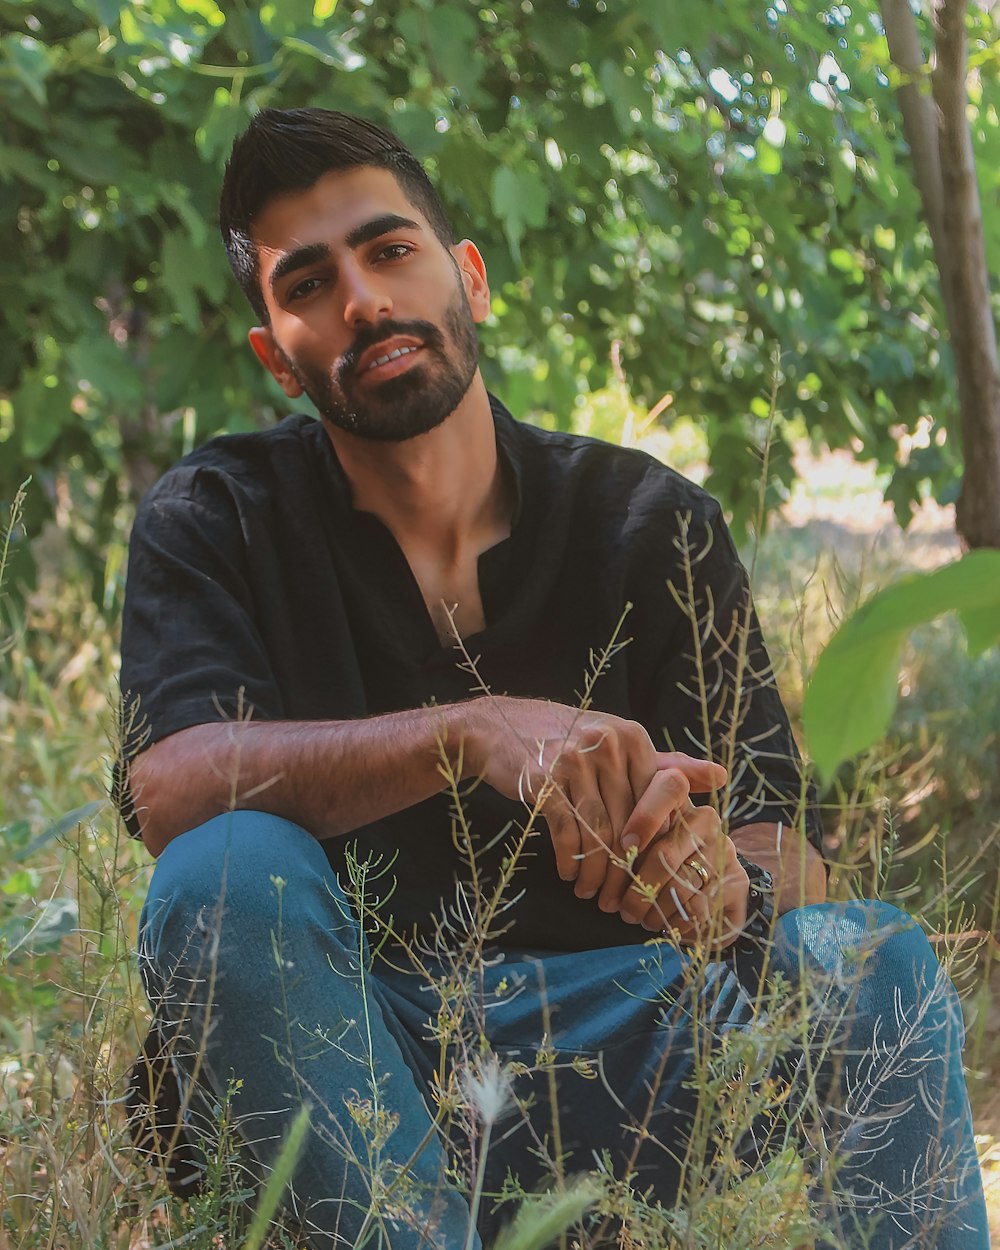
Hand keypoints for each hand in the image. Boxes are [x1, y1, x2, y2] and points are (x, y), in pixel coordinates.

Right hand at [464, 697, 725, 895]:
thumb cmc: (564, 741)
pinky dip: (571, 860)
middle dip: (625, 870)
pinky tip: (569, 876)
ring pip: (599, 832)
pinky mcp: (544, 778)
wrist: (497, 727)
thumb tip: (720, 776)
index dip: (653, 846)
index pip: (656, 804)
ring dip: (597, 873)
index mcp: (632, 738)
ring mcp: (574, 759)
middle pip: (628, 823)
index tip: (649, 878)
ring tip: (593, 895)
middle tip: (620, 901)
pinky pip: (567, 831)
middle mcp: (607, 744)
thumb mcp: (615, 745)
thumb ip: (665, 765)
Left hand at [611, 803, 749, 948]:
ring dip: (655, 911)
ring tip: (642, 919)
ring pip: (681, 888)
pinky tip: (668, 925)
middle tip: (625, 911)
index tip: (626, 845)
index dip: (646, 816)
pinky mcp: (738, 882)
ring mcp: (725, 850)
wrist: (704, 883)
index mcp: (679, 798)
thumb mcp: (637, 838)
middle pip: (665, 855)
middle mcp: (706, 819)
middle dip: (638, 890)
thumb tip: (601, 850)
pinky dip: (677, 924)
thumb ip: (623, 834)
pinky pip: (699, 909)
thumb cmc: (655, 856)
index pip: (670, 787)